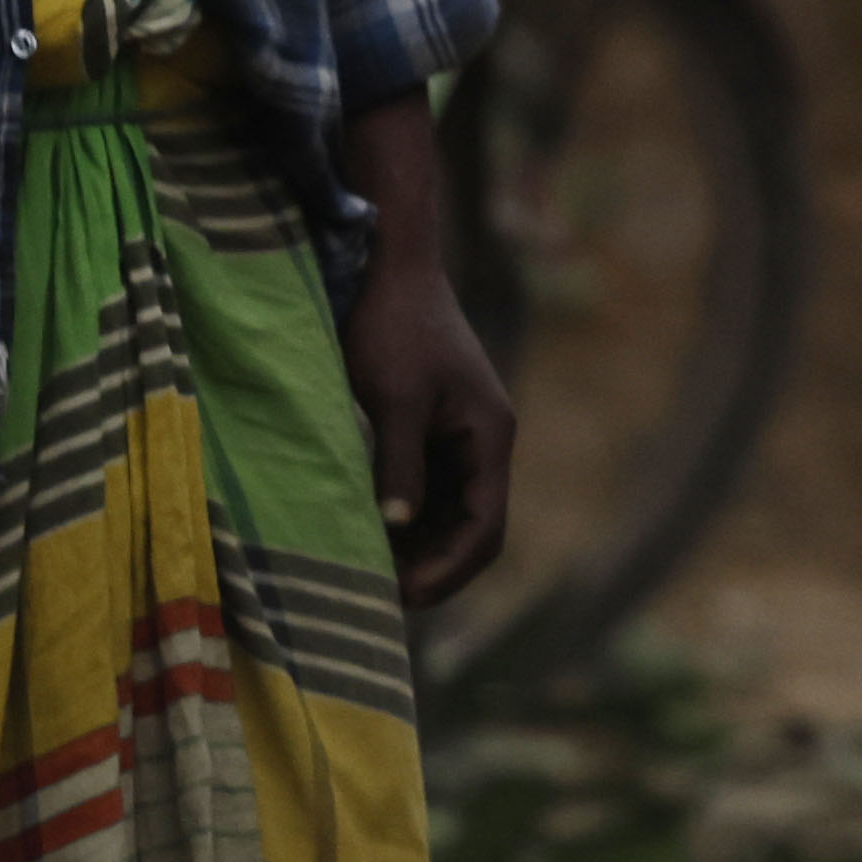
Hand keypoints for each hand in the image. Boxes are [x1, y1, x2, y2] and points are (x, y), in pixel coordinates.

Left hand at [337, 90, 514, 603]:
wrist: (389, 265)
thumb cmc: (393, 325)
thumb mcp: (395, 399)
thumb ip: (399, 465)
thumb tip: (396, 528)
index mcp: (490, 435)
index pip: (486, 526)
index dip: (450, 569)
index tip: (403, 595)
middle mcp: (484, 441)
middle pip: (474, 527)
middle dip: (436, 567)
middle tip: (382, 596)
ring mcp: (460, 435)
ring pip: (450, 512)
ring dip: (420, 546)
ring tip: (373, 573)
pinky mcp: (432, 426)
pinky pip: (429, 488)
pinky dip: (407, 518)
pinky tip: (371, 534)